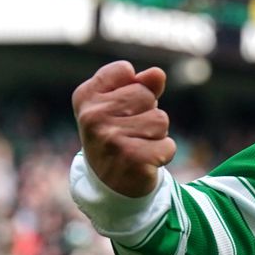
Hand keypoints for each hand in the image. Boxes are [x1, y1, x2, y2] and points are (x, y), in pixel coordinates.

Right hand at [72, 61, 175, 197]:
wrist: (110, 185)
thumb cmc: (119, 135)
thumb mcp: (122, 106)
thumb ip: (140, 85)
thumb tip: (157, 73)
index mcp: (85, 97)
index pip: (124, 70)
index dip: (132, 87)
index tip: (119, 107)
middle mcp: (93, 117)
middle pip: (145, 94)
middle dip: (147, 112)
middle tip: (131, 132)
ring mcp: (111, 139)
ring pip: (160, 119)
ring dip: (157, 134)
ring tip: (137, 146)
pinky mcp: (132, 160)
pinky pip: (168, 145)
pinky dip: (163, 154)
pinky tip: (144, 162)